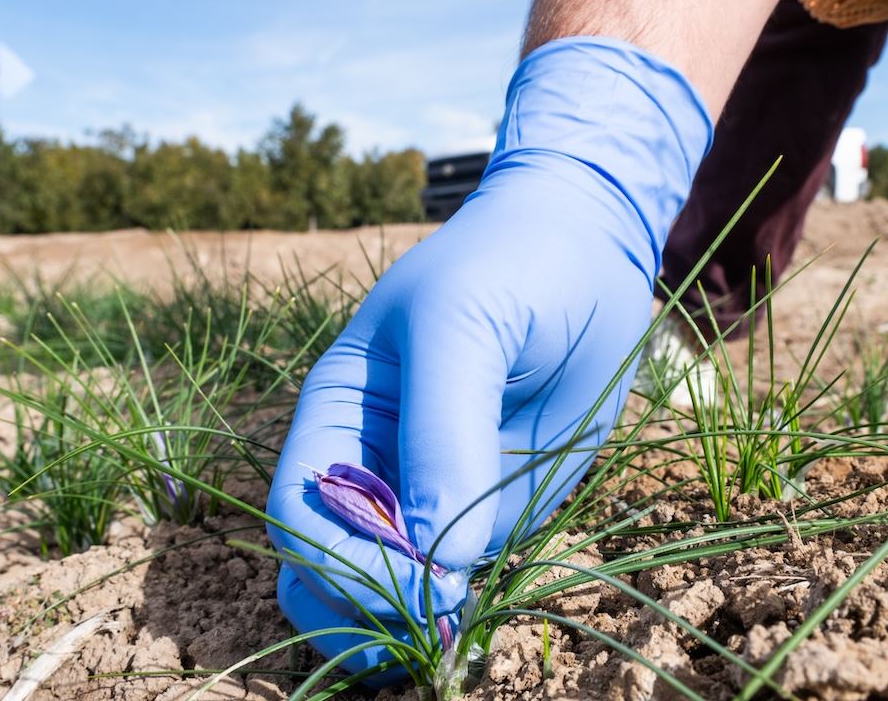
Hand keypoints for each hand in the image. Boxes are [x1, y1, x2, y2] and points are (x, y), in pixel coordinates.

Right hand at [264, 37, 711, 681]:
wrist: (585, 243)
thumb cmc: (509, 266)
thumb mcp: (464, 327)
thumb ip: (443, 434)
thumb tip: (437, 556)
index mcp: (335, 415)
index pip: (302, 514)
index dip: (344, 563)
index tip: (418, 583)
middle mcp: (369, 465)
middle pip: (323, 571)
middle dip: (363, 615)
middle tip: (432, 632)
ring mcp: (427, 494)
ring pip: (382, 594)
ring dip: (402, 630)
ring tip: (451, 644)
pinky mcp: (489, 513)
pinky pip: (458, 581)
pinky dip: (459, 615)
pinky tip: (478, 624)